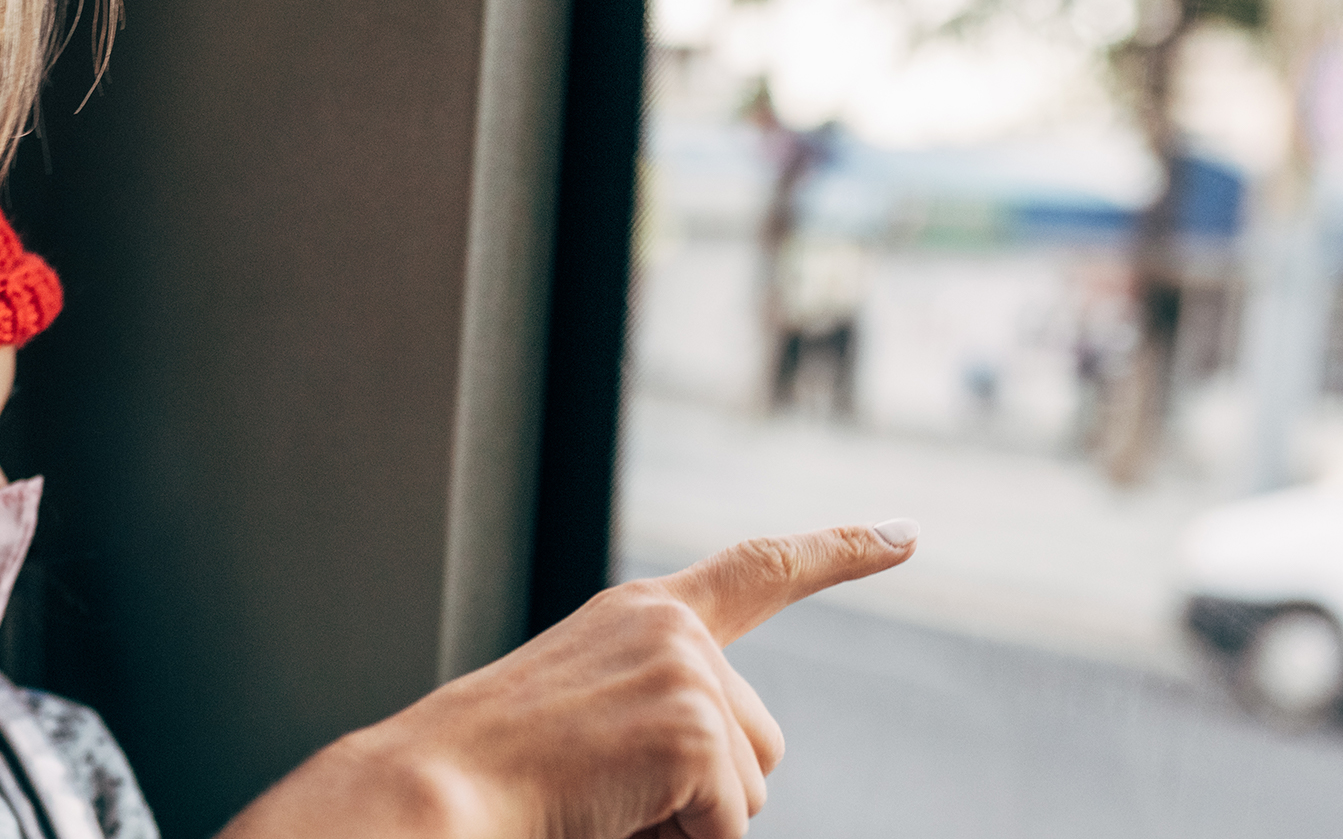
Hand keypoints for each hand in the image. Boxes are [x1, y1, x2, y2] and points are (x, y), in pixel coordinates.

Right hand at [220, 520, 918, 838]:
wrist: (436, 788)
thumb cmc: (493, 774)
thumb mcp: (588, 717)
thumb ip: (663, 708)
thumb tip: (732, 770)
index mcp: (639, 616)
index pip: (759, 570)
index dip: (840, 550)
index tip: (906, 533)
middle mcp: (670, 627)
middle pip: (759, 740)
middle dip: (704, 791)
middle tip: (606, 791)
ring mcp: (685, 672)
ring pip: (750, 788)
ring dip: (687, 820)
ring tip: (598, 800)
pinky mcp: (693, 727)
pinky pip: (728, 826)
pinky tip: (611, 814)